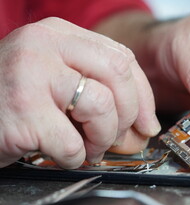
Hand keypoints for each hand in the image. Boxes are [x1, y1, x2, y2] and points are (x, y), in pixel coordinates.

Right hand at [0, 17, 159, 168]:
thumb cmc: (15, 100)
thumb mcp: (58, 79)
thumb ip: (100, 88)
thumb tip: (145, 123)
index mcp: (59, 34)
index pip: (122, 58)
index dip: (143, 96)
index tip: (146, 121)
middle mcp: (44, 45)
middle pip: (118, 77)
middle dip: (127, 117)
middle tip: (115, 137)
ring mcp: (30, 75)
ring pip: (101, 107)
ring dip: (101, 139)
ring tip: (87, 147)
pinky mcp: (21, 111)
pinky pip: (72, 143)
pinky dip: (74, 157)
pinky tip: (61, 153)